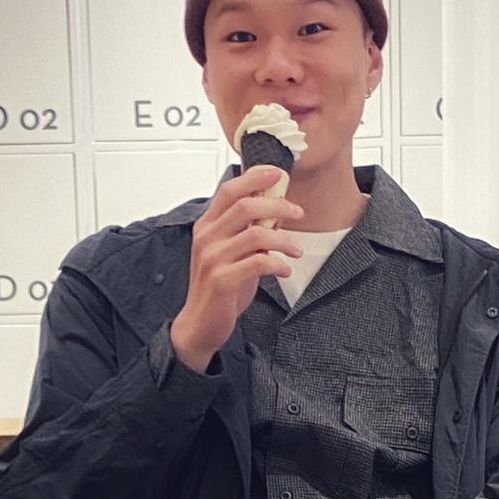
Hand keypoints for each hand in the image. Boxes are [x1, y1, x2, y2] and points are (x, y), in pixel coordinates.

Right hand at [171, 166, 303, 372]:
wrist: (201, 324)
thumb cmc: (219, 288)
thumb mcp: (232, 253)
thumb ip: (249, 231)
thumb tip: (276, 211)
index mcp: (207, 226)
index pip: (229, 191)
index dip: (254, 178)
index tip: (277, 174)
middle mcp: (207, 238)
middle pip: (245, 206)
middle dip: (277, 205)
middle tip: (297, 212)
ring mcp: (213, 259)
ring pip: (256, 234)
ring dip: (283, 240)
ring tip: (295, 250)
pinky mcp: (222, 280)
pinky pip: (258, 263)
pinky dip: (277, 264)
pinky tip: (284, 269)